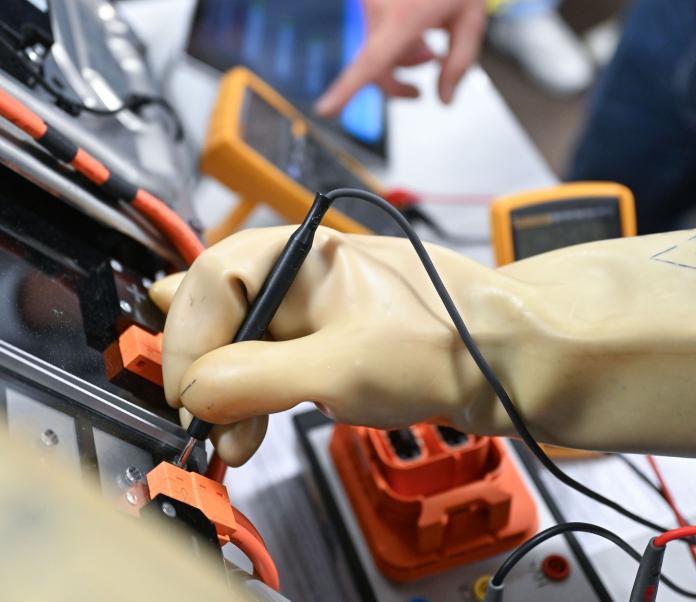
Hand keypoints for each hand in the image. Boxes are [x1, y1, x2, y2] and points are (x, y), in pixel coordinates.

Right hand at [149, 227, 521, 465]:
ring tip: (234, 441)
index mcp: (298, 254)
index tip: (185, 395)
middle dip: (204, 368)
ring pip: (241, 340)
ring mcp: (311, 307)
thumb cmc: (440, 346)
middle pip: (219, 308)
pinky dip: (255, 396)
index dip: (188, 336)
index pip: (211, 279)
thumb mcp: (337, 369)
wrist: (509, 364)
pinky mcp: (327, 339)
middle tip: (204, 423)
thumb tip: (191, 393)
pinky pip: (270, 361)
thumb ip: (254, 379)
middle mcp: (298, 273)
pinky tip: (246, 425)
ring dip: (227, 391)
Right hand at [315, 0, 499, 115]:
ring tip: (430, 37)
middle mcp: (379, 4)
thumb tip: (444, 99)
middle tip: (430, 67)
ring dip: (401, 52)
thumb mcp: (472, 21)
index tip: (325, 110)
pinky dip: (394, 34)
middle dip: (400, 77)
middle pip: (376, 64)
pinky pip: (374, 27)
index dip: (346, 90)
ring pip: (376, 46)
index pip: (371, 62)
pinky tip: (418, 19)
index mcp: (406, 14)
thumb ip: (458, 65)